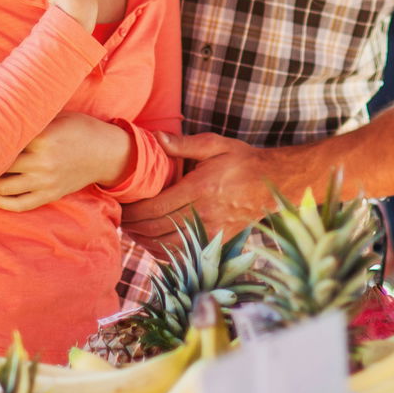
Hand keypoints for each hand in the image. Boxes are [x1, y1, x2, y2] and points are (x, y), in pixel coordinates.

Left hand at [0, 113, 128, 211]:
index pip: (3, 141)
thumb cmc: (79, 129)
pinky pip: (18, 205)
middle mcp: (42, 162)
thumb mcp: (57, 116)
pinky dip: (0, 202)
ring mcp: (45, 181)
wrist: (107, 152)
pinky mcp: (49, 195)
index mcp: (43, 138)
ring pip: (3, 189)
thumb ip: (30, 117)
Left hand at [122, 133, 288, 245]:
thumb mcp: (215, 144)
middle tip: (121, 219)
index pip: (154, 207)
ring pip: (166, 246)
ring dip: (145, 241)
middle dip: (133, 227)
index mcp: (198, 189)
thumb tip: (155, 138)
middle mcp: (203, 214)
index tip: (121, 206)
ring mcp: (210, 231)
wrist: (273, 183)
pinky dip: (163, 252)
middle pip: (155, 229)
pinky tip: (154, 242)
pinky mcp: (216, 241)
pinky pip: (183, 254)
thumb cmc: (242, 161)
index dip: (132, 211)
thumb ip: (183, 144)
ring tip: (133, 230)